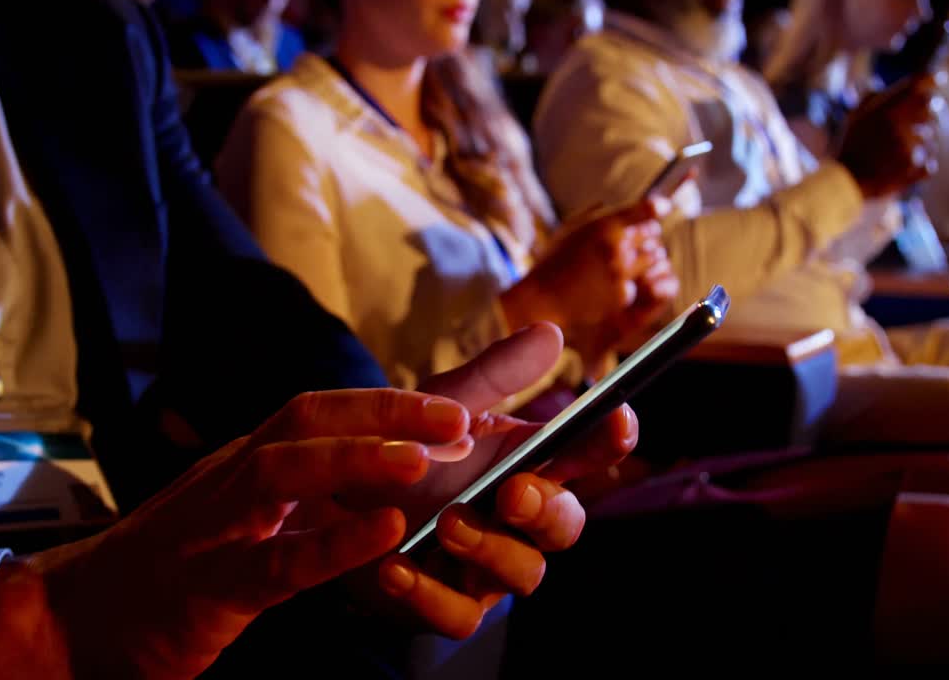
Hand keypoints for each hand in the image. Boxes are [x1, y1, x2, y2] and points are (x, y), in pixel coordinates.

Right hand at [0, 389, 472, 679]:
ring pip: (282, 473)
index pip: (322, 412)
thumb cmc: (175, 567)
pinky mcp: (203, 586)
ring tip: (423, 461)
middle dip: (385, 410)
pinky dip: (330, 544)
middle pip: (308, 420)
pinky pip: (271, 560)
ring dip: (357, 460)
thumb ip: (308, 499)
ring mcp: (211, 526)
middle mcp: (230, 477)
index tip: (459, 406)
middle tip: (460, 418)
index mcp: (247, 462)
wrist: (74, 622)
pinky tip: (381, 534)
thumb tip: (388, 481)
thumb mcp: (245, 521)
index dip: (389, 402)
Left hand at [343, 323, 640, 637]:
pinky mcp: (445, 605)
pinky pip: (460, 616)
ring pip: (524, 572)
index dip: (608, 439)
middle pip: (565, 524)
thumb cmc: (402, 454)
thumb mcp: (441, 407)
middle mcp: (518, 521)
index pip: (585, 454)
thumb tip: (551, 333)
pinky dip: (431, 593)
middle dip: (548, 507)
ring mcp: (487, 568)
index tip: (617, 418)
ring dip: (490, 547)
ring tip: (447, 521)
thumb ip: (493, 375)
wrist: (331, 505)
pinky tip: (396, 566)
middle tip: (513, 490)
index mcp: (527, 464)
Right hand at [502, 198, 678, 358]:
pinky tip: (607, 285)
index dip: (657, 207)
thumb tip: (608, 204)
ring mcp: (621, 272)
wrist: (543, 298)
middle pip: (652, 233)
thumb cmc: (554, 261)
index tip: (661, 208)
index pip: (646, 210)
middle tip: (632, 241)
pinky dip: (627, 283)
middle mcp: (616, 247)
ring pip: (651, 259)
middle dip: (644, 235)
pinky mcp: (623, 294)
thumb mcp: (569, 229)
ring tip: (620, 263)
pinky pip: (638, 284)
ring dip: (641, 258)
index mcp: (604, 225)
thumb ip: (593, 213)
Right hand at [838, 72, 941, 198]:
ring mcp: (907, 146)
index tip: (938, 79)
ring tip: (899, 156)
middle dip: (926, 118)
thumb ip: (869, 99)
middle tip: (915, 127)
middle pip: (931, 110)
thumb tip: (878, 83)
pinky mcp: (912, 167)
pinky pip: (930, 164)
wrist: (844, 182)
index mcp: (884, 110)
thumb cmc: (849, 149)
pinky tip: (905, 170)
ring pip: (931, 141)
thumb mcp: (854, 118)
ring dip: (922, 147)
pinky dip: (922, 169)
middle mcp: (898, 124)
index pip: (917, 86)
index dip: (930, 80)